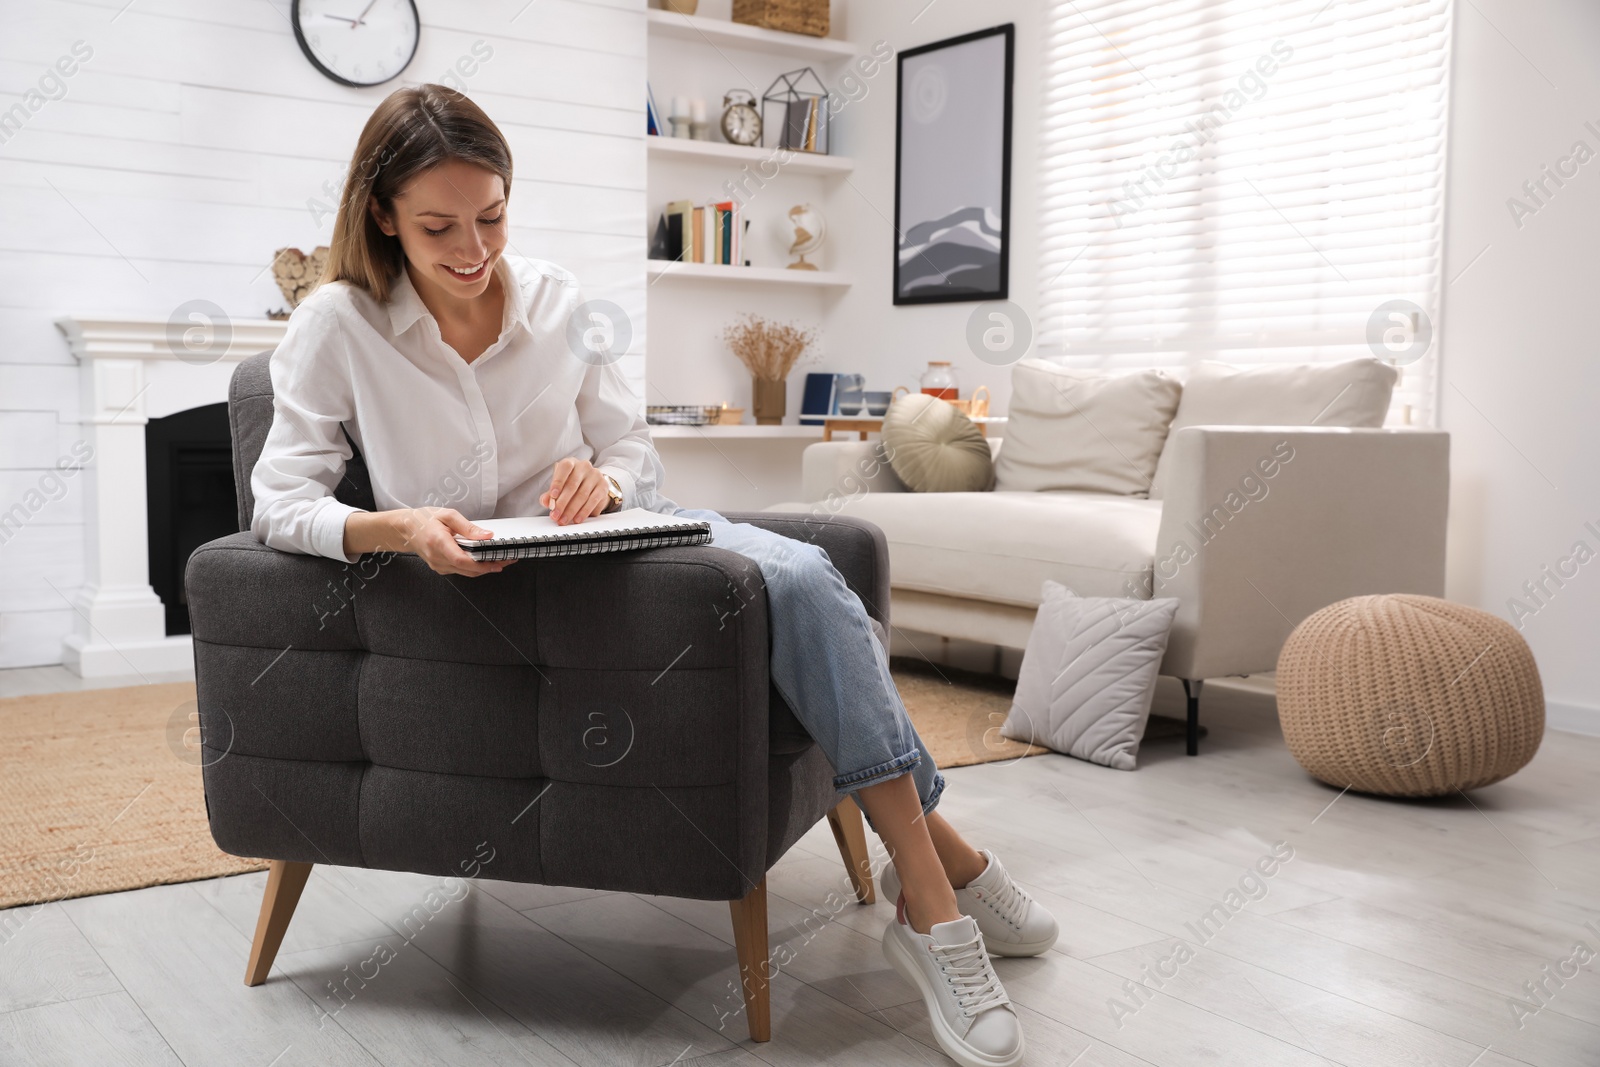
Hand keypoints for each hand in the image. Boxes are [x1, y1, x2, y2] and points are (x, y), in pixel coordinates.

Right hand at [392, 507, 515, 577]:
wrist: (406, 529)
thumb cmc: (424, 520)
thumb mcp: (448, 515)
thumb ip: (468, 527)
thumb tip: (487, 536)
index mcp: (438, 542)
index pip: (462, 559)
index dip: (481, 564)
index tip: (498, 561)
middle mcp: (437, 557)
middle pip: (467, 569)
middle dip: (490, 567)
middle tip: (507, 560)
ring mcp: (438, 565)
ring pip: (466, 572)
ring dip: (484, 568)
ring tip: (500, 560)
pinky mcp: (440, 568)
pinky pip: (460, 570)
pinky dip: (474, 567)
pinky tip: (483, 560)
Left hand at [539, 457, 610, 524]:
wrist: (592, 484)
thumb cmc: (572, 484)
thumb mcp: (559, 487)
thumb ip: (550, 494)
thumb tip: (545, 501)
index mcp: (571, 463)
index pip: (565, 468)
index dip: (558, 482)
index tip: (553, 496)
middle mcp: (584, 466)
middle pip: (572, 485)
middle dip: (562, 503)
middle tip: (556, 515)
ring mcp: (595, 476)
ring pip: (582, 495)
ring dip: (571, 510)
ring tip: (564, 520)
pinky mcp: (603, 486)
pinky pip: (593, 501)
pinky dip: (584, 512)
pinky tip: (577, 519)